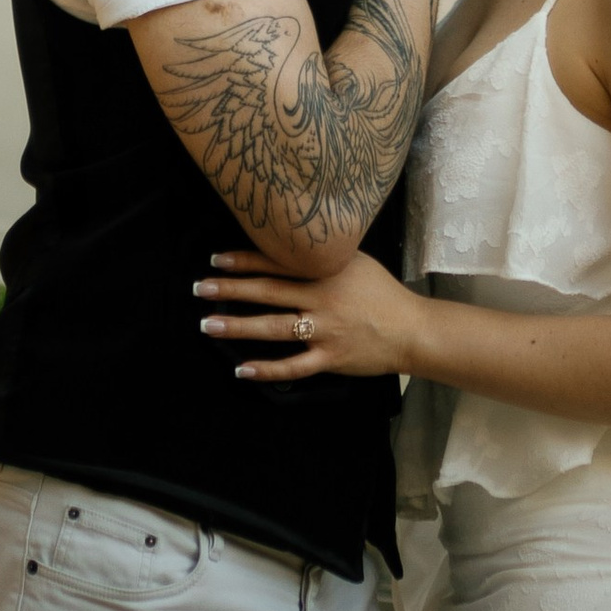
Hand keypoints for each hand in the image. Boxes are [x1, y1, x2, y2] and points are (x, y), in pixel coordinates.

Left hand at [194, 246, 417, 382]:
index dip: (243, 260)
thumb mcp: (354, 259)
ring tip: (208, 325)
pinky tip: (242, 369)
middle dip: (230, 290)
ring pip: (273, 328)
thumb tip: (293, 241)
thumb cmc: (381, 291)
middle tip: (200, 288)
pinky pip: (293, 367)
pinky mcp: (329, 359)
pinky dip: (267, 369)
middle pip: (267, 292)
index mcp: (323, 271)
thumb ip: (324, 254)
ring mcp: (323, 331)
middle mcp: (319, 299)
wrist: (410, 328)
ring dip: (238, 327)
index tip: (215, 260)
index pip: (275, 263)